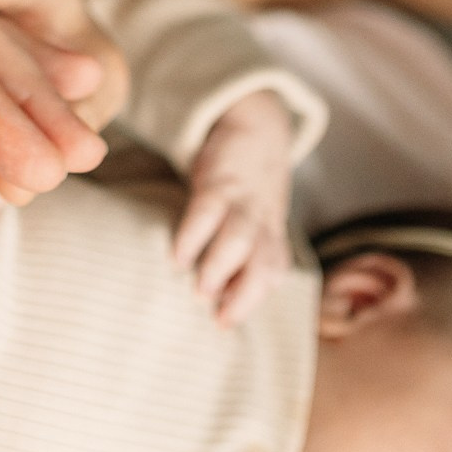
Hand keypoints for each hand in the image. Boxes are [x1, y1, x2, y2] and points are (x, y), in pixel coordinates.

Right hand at [173, 92, 294, 326]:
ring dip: (222, 269)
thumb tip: (217, 297)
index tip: (225, 323)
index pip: (273, 273)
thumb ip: (242, 255)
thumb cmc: (248, 188)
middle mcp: (264, 222)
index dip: (253, 300)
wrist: (257, 128)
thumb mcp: (256, 220)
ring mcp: (244, 200)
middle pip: (266, 264)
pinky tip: (178, 256)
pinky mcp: (221, 180)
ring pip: (241, 239)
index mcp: (273, 235)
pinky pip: (209, 211)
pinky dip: (194, 236)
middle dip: (245, 295)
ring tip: (200, 292)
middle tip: (219, 318)